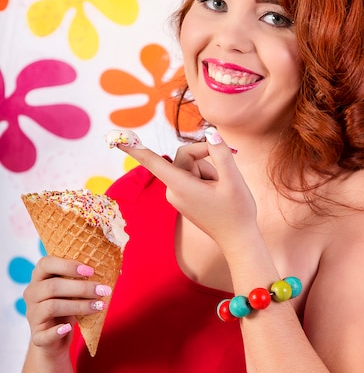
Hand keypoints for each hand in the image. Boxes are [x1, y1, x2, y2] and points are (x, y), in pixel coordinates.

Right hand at [24, 256, 108, 352]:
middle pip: (53, 286)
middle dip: (81, 288)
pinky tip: (68, 328)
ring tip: (99, 306)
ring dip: (79, 306)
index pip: (46, 264)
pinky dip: (56, 331)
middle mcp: (32, 294)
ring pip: (52, 306)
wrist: (55, 339)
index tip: (90, 271)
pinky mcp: (37, 336)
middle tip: (103, 290)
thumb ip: (79, 280)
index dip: (68, 265)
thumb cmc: (67, 307)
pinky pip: (44, 334)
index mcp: (39, 278)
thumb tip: (104, 270)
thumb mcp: (71, 291)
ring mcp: (32, 315)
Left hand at [114, 129, 257, 249]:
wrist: (238, 239)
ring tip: (222, 188)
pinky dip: (206, 177)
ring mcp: (177, 195)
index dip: (134, 149)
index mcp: (180, 186)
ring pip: (191, 165)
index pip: (152, 163)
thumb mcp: (233, 179)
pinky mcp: (183, 198)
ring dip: (209, 169)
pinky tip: (218, 191)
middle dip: (205, 155)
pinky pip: (192, 176)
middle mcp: (173, 191)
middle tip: (227, 163)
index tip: (116, 139)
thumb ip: (220, 153)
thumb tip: (210, 133)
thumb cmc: (237, 211)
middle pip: (184, 156)